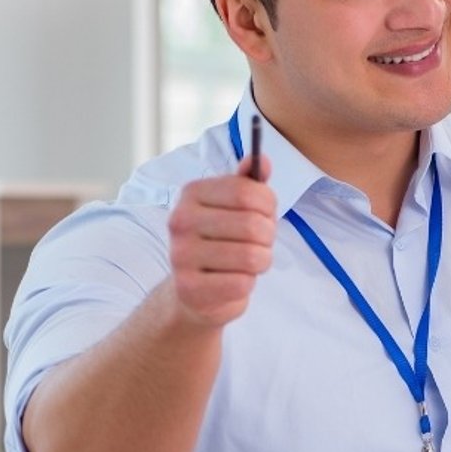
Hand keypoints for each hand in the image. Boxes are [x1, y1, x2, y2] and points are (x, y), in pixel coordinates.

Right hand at [164, 154, 274, 327]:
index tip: (265, 214)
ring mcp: (181, 255)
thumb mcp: (235, 207)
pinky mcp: (189, 288)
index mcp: (192, 193)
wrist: (195, 290)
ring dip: (261, 261)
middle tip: (259, 242)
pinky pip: (242, 284)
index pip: (248, 192)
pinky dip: (248, 284)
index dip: (269, 205)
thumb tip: (262, 162)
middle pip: (253, 226)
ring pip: (251, 257)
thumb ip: (249, 183)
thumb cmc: (221, 241)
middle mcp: (181, 221)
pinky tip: (233, 279)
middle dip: (268, 237)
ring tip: (249, 262)